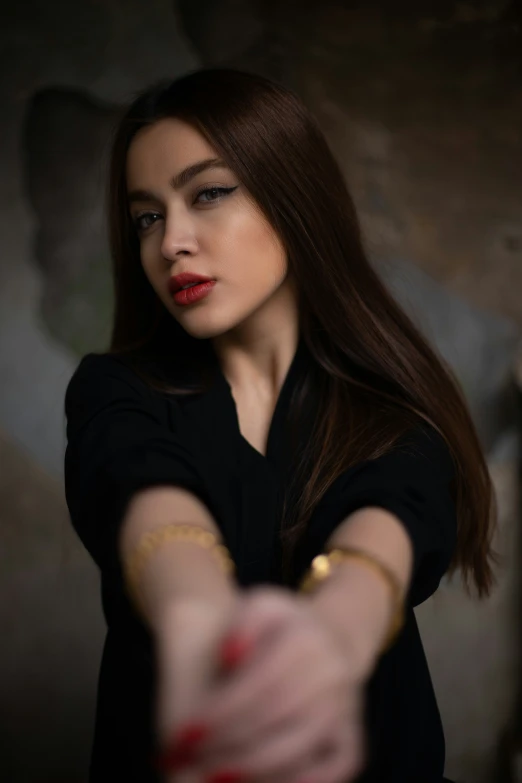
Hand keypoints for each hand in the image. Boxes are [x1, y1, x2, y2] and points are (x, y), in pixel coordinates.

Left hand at [166, 585, 366, 782]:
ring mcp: (347, 706)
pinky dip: (309, 781)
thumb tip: (230, 658)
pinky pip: (339, 765)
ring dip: (256, 768)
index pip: (260, 682)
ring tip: (215, 777)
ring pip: (301, 745)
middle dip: (230, 743)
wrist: (333, 638)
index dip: (222, 711)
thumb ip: (241, 625)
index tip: (184, 731)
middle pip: (277, 717)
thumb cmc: (282, 626)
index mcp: (306, 639)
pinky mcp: (354, 734)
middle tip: (191, 758)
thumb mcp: (259, 606)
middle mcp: (332, 674)